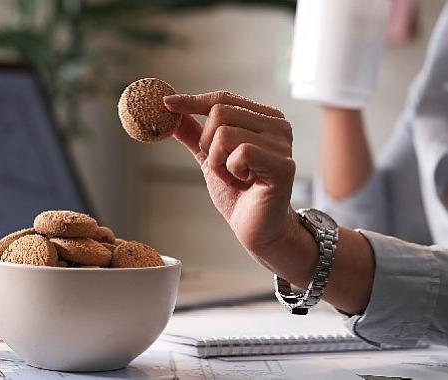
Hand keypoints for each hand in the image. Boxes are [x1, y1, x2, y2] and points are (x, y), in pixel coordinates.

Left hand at [164, 91, 297, 259]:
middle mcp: (278, 125)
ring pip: (224, 133)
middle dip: (207, 144)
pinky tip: (243, 182)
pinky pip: (239, 153)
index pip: (223, 98)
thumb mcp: (210, 158)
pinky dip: (230, 171)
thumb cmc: (238, 194)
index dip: (192, 101)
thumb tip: (171, 111)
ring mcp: (283, 144)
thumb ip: (194, 134)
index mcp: (264, 118)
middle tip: (221, 166)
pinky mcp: (283, 165)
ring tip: (233, 177)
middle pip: (220, 112)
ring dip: (217, 161)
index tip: (166, 104)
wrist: (256, 229)